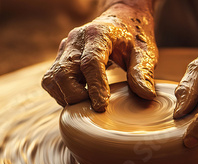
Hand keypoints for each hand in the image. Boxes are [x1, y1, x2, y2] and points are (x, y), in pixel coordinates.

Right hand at [42, 3, 157, 111]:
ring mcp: (65, 49)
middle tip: (96, 107)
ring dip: (67, 98)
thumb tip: (146, 95)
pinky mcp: (60, 59)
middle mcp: (76, 40)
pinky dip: (62, 95)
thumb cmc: (133, 37)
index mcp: (98, 34)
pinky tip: (80, 98)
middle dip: (77, 97)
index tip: (102, 107)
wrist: (119, 22)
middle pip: (63, 74)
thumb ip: (143, 72)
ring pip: (52, 80)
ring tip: (88, 104)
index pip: (90, 62)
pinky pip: (51, 82)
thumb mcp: (145, 52)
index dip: (95, 87)